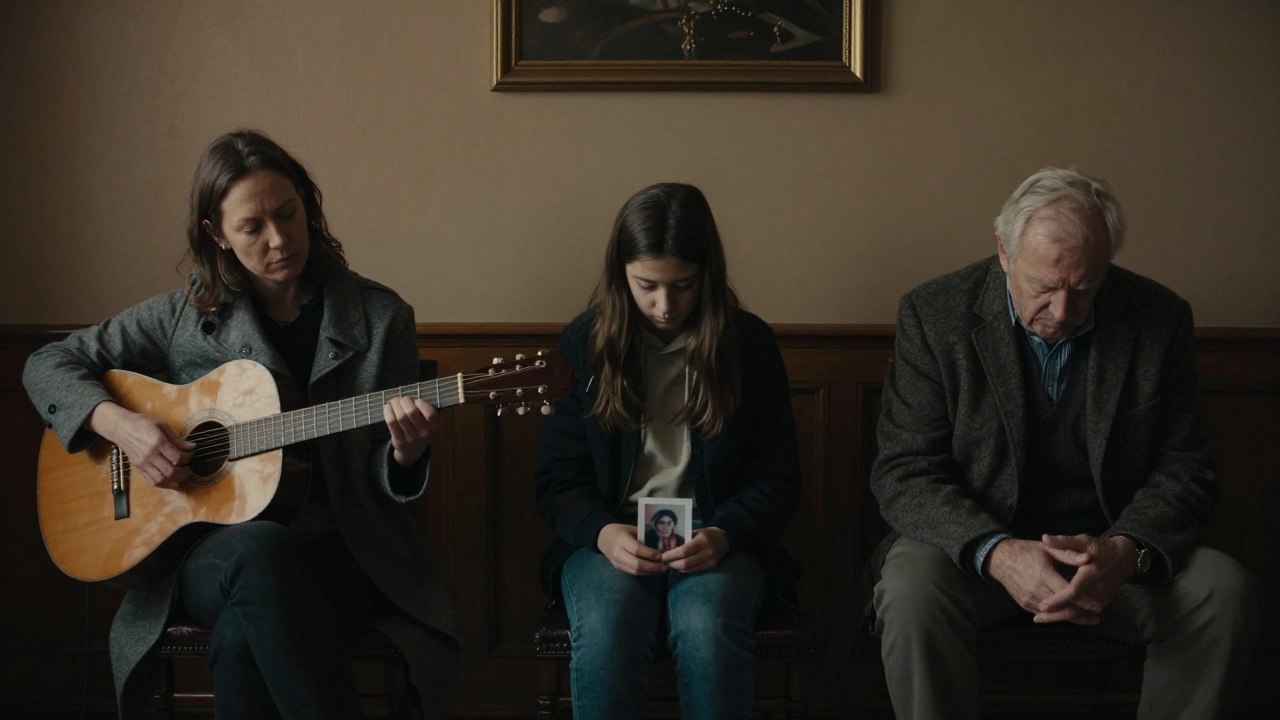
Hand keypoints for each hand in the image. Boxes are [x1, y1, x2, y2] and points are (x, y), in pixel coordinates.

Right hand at [89, 402, 194, 488]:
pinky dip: (164, 484)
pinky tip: (171, 482)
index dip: (188, 458)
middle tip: (190, 469)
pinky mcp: (138, 468)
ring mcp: (143, 463)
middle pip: (171, 471)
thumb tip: (191, 447)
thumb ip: (177, 439)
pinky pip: (152, 481)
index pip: (177, 457)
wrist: (121, 428)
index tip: (192, 454)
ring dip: (175, 481)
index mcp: (158, 442)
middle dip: (184, 473)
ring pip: (162, 479)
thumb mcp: (162, 426)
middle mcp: (150, 455)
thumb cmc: (142, 423)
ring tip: (182, 476)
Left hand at [384, 396, 438, 466]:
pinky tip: (387, 407)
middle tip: (401, 399)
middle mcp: (424, 433)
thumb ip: (424, 411)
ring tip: (394, 401)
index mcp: (434, 426)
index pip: (430, 413)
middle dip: (404, 401)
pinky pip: (391, 422)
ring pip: (400, 416)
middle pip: (412, 412)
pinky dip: (388, 411)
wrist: (412, 451)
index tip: (416, 400)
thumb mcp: (429, 423)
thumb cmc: (420, 430)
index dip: (422, 403)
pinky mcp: (399, 440)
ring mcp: (411, 438)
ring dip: (395, 405)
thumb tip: (409, 397)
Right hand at [597, 523, 666, 575]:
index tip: (661, 556)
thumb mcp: (632, 529)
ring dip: (650, 572)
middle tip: (664, 566)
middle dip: (652, 567)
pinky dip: (645, 573)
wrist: (604, 538)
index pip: (637, 550)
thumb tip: (661, 545)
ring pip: (636, 572)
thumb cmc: (621, 531)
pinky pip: (633, 573)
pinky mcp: (619, 569)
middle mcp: (618, 553)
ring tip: (661, 569)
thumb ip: (644, 537)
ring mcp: (617, 563)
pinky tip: (653, 570)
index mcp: (621, 540)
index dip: (650, 554)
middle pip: (637, 564)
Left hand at [661, 527, 729, 573]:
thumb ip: (684, 539)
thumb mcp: (696, 532)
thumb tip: (667, 546)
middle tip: (663, 561)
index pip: (685, 550)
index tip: (662, 556)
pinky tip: (678, 566)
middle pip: (686, 562)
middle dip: (672, 563)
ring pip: (689, 569)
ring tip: (669, 564)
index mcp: (703, 540)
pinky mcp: (711, 567)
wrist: (723, 540)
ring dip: (677, 568)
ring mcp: (710, 561)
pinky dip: (684, 570)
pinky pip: (694, 571)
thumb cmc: (706, 534)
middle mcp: (708, 552)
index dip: (672, 555)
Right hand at [987, 538, 1101, 624]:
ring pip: (1054, 614)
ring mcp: (1029, 599)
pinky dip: (1058, 616)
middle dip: (1081, 613)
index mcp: (1043, 574)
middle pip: (1062, 607)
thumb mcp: (1047, 549)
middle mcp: (1035, 590)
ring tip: (1088, 619)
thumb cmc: (1026, 551)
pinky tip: (1070, 616)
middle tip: (1098, 616)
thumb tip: (1088, 558)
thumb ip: (1068, 554)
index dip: (1084, 600)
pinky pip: (1045, 615)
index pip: (1067, 592)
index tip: (1098, 606)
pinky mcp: (1025, 605)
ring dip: (1071, 617)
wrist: (1000, 559)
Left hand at [1037, 534, 1134, 619]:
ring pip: (1079, 613)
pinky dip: (1071, 617)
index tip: (1043, 605)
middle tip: (1037, 617)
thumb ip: (1064, 542)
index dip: (1059, 599)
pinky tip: (1056, 618)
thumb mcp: (1084, 541)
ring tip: (1041, 619)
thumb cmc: (1100, 548)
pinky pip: (1084, 613)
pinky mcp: (1101, 602)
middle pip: (1075, 608)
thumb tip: (1044, 538)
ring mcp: (1100, 598)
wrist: (1124, 559)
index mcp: (1090, 574)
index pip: (1074, 591)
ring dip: (1061, 618)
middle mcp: (1096, 590)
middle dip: (1056, 614)